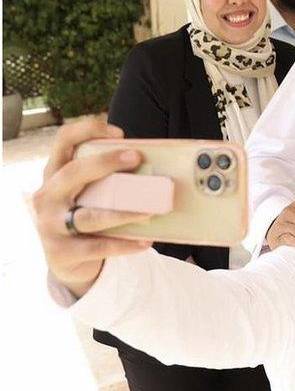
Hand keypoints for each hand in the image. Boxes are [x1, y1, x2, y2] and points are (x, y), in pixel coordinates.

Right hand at [33, 120, 155, 297]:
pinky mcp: (61, 252)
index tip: (119, 132)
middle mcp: (47, 196)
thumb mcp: (89, 192)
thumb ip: (107, 178)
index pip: (64, 141)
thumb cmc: (86, 214)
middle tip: (136, 158)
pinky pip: (97, 247)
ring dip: (124, 212)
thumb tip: (150, 164)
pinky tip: (145, 241)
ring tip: (151, 210)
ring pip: (90, 216)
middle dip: (105, 163)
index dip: (87, 130)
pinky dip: (124, 244)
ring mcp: (50, 225)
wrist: (67, 260)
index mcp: (55, 174)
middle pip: (73, 173)